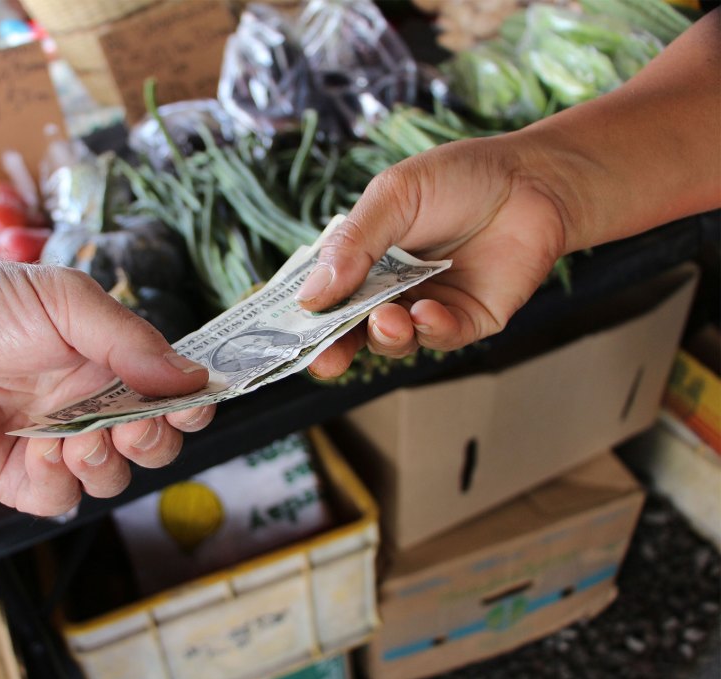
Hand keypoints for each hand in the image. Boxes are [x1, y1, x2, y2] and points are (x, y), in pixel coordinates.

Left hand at [0, 261, 213, 515]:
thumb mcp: (63, 301)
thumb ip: (128, 338)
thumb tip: (191, 375)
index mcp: (110, 362)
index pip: (171, 395)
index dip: (189, 406)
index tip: (188, 406)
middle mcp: (90, 406)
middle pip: (154, 445)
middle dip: (154, 441)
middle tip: (131, 425)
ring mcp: (56, 445)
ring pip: (113, 478)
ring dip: (105, 462)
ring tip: (76, 436)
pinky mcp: (18, 479)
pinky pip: (61, 500)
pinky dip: (58, 482)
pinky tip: (34, 450)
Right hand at [297, 134, 567, 376]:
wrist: (534, 179)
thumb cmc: (459, 178)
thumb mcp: (393, 197)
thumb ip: (353, 245)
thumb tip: (310, 296)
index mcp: (362, 258)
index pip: (323, 296)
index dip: (303, 319)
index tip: (284, 337)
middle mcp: (389, 288)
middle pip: (351, 331)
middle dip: (335, 350)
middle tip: (326, 359)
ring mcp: (426, 306)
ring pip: (393, 341)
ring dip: (386, 336)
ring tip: (389, 317)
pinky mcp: (467, 320)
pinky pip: (440, 337)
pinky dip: (430, 330)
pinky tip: (427, 312)